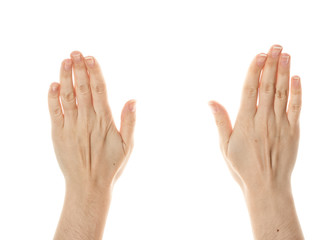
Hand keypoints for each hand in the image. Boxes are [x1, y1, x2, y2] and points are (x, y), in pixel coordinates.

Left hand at [48, 51, 135, 239]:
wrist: (89, 185)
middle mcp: (87, 120)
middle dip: (79, 69)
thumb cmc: (111, 166)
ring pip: (68, 96)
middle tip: (76, 52)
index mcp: (104, 121)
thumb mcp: (128, 146)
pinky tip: (54, 84)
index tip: (90, 58)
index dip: (95, 72)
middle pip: (83, 89)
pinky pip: (54, 112)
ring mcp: (71, 126)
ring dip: (66, 77)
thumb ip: (130, 122)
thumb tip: (133, 100)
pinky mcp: (58, 134)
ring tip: (65, 61)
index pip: (99, 91)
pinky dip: (53, 97)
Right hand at [209, 45, 303, 238]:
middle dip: (271, 64)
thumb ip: (221, 121)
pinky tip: (296, 78)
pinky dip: (297, 92)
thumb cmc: (242, 168)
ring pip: (281, 93)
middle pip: (267, 86)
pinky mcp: (293, 131)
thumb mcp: (225, 147)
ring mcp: (280, 124)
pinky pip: (296, 108)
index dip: (254, 70)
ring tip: (285, 54)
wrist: (267, 186)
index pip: (250, 90)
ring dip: (284, 72)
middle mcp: (264, 120)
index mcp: (246, 122)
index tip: (258, 55)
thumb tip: (211, 101)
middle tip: (275, 46)